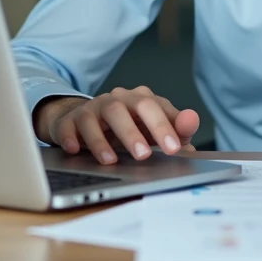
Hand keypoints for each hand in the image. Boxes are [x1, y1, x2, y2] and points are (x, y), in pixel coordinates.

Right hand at [34, 86, 199, 164]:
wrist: (88, 119)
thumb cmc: (128, 126)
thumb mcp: (154, 128)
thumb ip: (177, 128)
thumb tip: (192, 124)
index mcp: (141, 100)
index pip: (155, 107)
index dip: (165, 127)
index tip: (174, 148)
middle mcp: (117, 100)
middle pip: (127, 108)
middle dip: (135, 132)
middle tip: (144, 155)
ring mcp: (93, 108)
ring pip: (98, 116)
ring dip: (103, 139)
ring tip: (111, 160)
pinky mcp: (71, 120)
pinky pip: (69, 125)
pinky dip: (72, 137)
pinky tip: (75, 150)